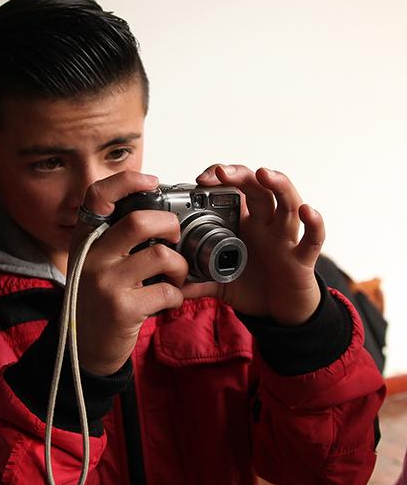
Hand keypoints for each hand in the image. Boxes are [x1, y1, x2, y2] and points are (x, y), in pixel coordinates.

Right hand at [70, 171, 188, 375]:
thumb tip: (154, 210)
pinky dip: (178, 296)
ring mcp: (105, 283)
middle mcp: (91, 258)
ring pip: (160, 256)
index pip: (98, 196)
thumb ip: (112, 238)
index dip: (126, 181)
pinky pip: (167, 291)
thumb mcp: (91, 262)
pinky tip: (170, 300)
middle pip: (139, 222)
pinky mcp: (123, 309)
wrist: (83, 348)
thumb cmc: (96, 300)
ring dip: (180, 266)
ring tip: (176, 276)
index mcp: (85, 240)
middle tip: (174, 238)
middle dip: (170, 225)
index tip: (152, 182)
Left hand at [186, 164, 323, 325]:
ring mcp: (286, 238)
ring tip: (264, 174)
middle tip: (221, 172)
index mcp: (245, 224)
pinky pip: (313, 237)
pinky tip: (307, 211)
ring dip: (278, 186)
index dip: (222, 179)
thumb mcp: (219, 282)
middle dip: (241, 175)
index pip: (236, 190)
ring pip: (288, 204)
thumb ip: (195, 281)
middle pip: (260, 188)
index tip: (202, 179)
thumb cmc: (253, 288)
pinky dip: (314, 223)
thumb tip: (170, 284)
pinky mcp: (303, 256)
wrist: (279, 312)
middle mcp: (267, 225)